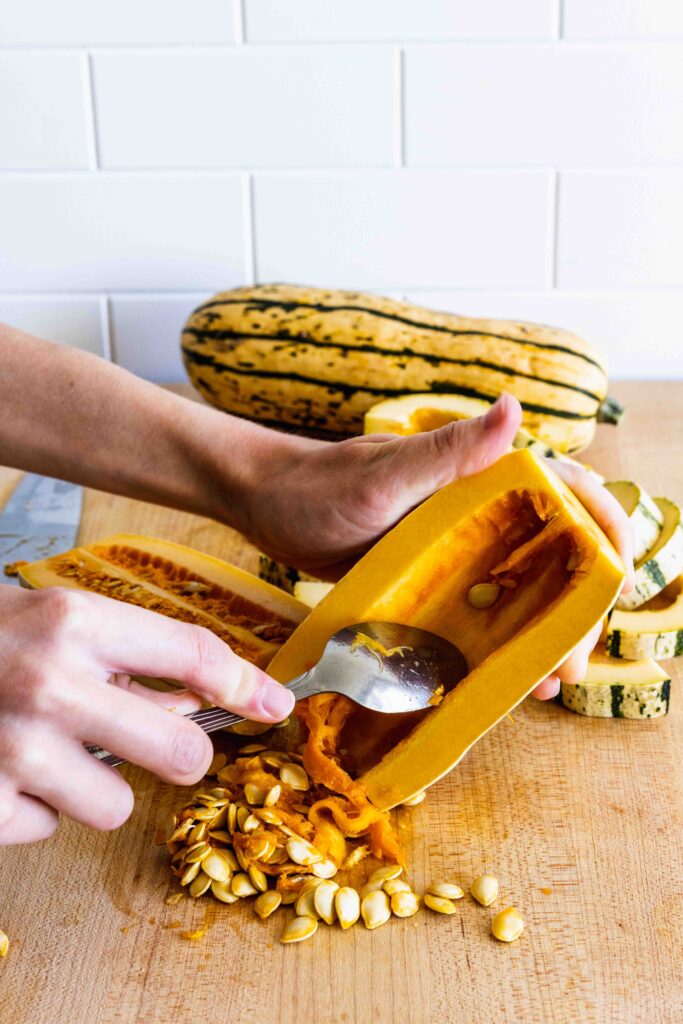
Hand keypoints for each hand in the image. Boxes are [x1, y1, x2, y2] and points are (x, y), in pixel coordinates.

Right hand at [0, 586, 293, 845]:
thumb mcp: (60, 619)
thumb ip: (129, 657)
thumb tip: (203, 702)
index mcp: (76, 620)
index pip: (193, 655)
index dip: (247, 684)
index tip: (274, 705)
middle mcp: (50, 681)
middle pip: (180, 751)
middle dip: (181, 753)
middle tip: (158, 744)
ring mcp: (14, 746)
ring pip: (116, 806)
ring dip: (95, 786)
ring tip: (54, 749)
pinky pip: (49, 831)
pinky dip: (36, 808)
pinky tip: (11, 771)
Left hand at [246, 394, 633, 701]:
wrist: (265, 507)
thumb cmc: (318, 484)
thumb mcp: (383, 472)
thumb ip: (448, 450)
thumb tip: (515, 409)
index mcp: (480, 475)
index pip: (567, 492)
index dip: (603, 532)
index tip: (616, 582)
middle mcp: (478, 509)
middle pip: (552, 553)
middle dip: (576, 604)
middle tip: (573, 660)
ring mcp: (456, 547)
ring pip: (520, 587)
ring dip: (543, 630)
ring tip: (550, 680)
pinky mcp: (432, 577)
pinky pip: (479, 609)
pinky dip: (499, 640)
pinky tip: (505, 675)